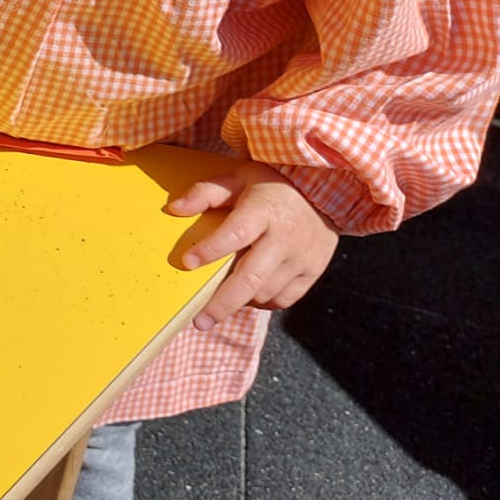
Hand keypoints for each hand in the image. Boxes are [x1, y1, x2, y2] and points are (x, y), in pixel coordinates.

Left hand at [169, 162, 338, 331]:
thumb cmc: (271, 184)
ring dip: (240, 301)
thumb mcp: (238, 177)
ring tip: (220, 302)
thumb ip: (206, 192)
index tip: (187, 262)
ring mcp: (302, 258)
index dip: (211, 249)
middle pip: (252, 277)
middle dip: (223, 303)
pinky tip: (247, 295)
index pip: (236, 234)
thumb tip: (174, 209)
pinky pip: (284, 298)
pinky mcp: (313, 271)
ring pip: (266, 292)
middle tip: (200, 321)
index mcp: (264, 211)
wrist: (324, 190)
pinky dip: (263, 301)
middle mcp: (285, 238)